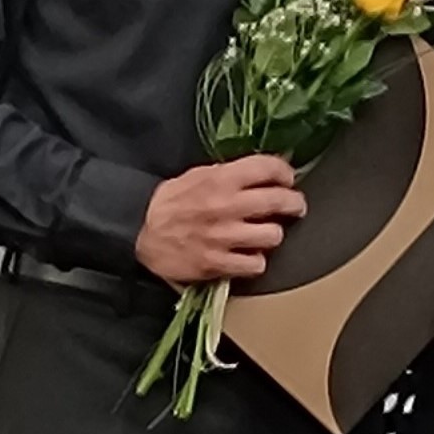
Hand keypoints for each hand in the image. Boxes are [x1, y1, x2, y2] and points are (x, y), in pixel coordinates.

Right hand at [134, 155, 303, 282]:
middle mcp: (227, 206)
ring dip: (274, 234)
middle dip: (294, 202)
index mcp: (221, 179)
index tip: (288, 178)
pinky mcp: (218, 263)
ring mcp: (224, 237)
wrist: (139, 231)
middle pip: (279, 201)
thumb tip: (265, 170)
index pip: (268, 168)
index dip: (285, 172)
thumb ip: (231, 173)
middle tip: (294, 205)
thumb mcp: (198, 175)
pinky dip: (256, 260)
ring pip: (274, 235)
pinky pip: (256, 264)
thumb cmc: (170, 202)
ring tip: (267, 232)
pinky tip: (249, 255)